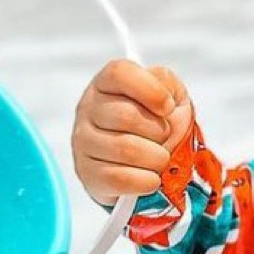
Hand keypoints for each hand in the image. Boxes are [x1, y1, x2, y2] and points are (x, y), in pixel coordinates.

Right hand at [70, 60, 195, 206]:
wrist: (148, 163)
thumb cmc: (156, 125)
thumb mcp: (170, 95)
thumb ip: (166, 84)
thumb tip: (163, 97)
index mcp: (107, 83)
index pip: (120, 73)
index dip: (151, 90)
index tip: (168, 107)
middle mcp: (88, 109)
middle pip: (126, 115)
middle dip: (158, 131)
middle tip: (164, 137)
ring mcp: (84, 142)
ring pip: (125, 149)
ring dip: (156, 158)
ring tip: (159, 158)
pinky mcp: (88, 173)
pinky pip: (119, 179)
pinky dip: (146, 181)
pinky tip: (151, 177)